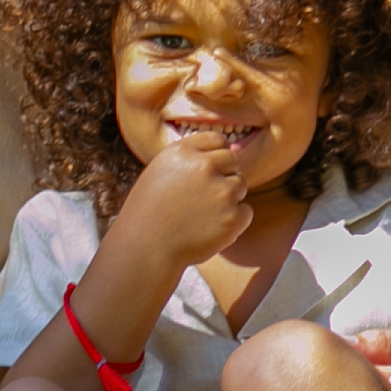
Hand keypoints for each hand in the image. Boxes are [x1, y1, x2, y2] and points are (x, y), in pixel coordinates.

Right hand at [117, 125, 263, 276]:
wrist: (144, 250)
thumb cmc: (149, 212)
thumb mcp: (160, 172)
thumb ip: (192, 158)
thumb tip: (234, 149)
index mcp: (183, 152)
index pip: (216, 140)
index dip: (213, 157)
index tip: (204, 174)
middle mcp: (204, 167)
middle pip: (232, 161)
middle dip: (223, 176)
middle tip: (202, 199)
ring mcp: (221, 192)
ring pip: (240, 186)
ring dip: (228, 199)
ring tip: (201, 215)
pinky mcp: (232, 217)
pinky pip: (246, 212)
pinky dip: (234, 222)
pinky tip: (210, 228)